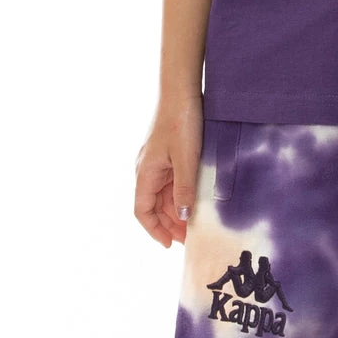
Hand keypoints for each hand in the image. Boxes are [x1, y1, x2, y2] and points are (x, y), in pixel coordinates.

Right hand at [134, 93, 202, 247]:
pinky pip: (170, 184)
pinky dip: (180, 197)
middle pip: (154, 207)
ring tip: (195, 225)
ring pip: (163, 197)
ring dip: (176, 212)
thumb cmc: (181, 122)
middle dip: (169, 225)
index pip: (142, 211)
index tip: (169, 245)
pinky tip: (194, 204)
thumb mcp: (186, 160)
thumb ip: (184, 190)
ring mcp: (157, 164)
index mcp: (145, 173)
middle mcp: (147, 170)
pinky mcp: (167, 157)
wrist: (182, 91)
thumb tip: (182, 216)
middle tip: (190, 239)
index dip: (154, 230)